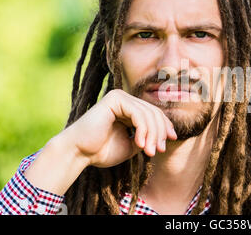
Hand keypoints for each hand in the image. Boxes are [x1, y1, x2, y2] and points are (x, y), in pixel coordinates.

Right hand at [60, 89, 177, 167]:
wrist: (79, 153)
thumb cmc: (102, 151)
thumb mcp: (132, 145)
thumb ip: (147, 137)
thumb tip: (167, 134)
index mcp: (129, 109)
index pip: (154, 113)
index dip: (165, 126)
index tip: (171, 140)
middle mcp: (125, 100)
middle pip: (154, 112)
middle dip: (160, 132)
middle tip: (159, 150)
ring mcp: (119, 97)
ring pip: (148, 113)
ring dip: (152, 134)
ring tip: (149, 151)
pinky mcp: (114, 99)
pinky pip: (138, 113)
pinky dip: (143, 129)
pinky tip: (140, 143)